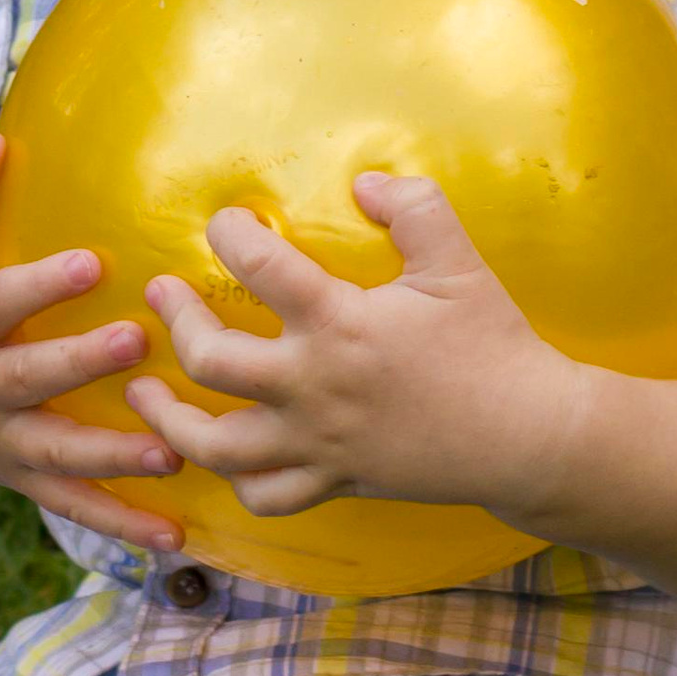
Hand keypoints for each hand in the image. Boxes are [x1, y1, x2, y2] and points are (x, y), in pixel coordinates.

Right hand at [0, 134, 184, 547]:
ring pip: (56, 453)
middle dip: (81, 365)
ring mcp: (2, 439)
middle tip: (140, 345)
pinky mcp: (25, 475)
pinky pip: (74, 505)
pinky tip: (175, 536)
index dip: (37, 286)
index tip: (89, 261)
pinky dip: (122, 524)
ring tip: (171, 450)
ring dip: (112, 456)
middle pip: (29, 379)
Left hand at [130, 172, 593, 522]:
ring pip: (217, 445)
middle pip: (210, 360)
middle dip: (174, 320)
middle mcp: (314, 386)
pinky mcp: (335, 480)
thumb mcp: (458, 261)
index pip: (258, 265)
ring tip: (147, 392)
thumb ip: (413, 207)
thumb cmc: (493, 343)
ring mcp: (319, 442)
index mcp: (340, 323)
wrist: (529, 436)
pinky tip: (223, 457)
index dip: (229, 233)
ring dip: (170, 419)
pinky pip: (266, 496)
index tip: (226, 223)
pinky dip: (236, 482)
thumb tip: (364, 179)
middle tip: (161, 293)